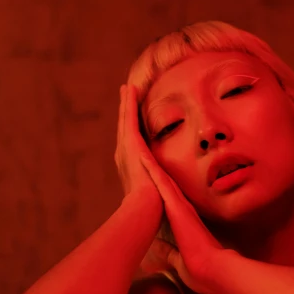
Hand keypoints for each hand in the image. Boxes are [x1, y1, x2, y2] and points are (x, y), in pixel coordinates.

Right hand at [114, 84, 162, 203]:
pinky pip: (128, 117)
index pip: (131, 142)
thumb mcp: (159, 193)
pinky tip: (130, 90)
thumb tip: (169, 193)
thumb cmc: (155, 205)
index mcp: (131, 165)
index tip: (130, 118)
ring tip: (127, 88)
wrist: (147, 206)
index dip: (130, 128)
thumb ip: (161, 189)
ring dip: (126, 102)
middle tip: (125, 95)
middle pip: (125, 127)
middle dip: (125, 111)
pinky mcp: (130, 142)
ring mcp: (125, 148)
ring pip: (125, 119)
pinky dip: (128, 103)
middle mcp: (124, 155)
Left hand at [139, 148, 234, 293]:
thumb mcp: (178, 259)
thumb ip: (168, 252)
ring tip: (138, 143)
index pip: (167, 197)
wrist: (212, 270)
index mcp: (182, 220)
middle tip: (142, 147)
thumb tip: (156, 250)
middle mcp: (181, 208)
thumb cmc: (200, 270)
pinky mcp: (177, 206)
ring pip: (161, 177)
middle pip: (164, 182)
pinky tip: (142, 155)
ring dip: (149, 161)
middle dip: (152, 165)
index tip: (150, 171)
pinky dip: (151, 169)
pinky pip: (162, 183)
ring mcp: (179, 205)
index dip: (158, 183)